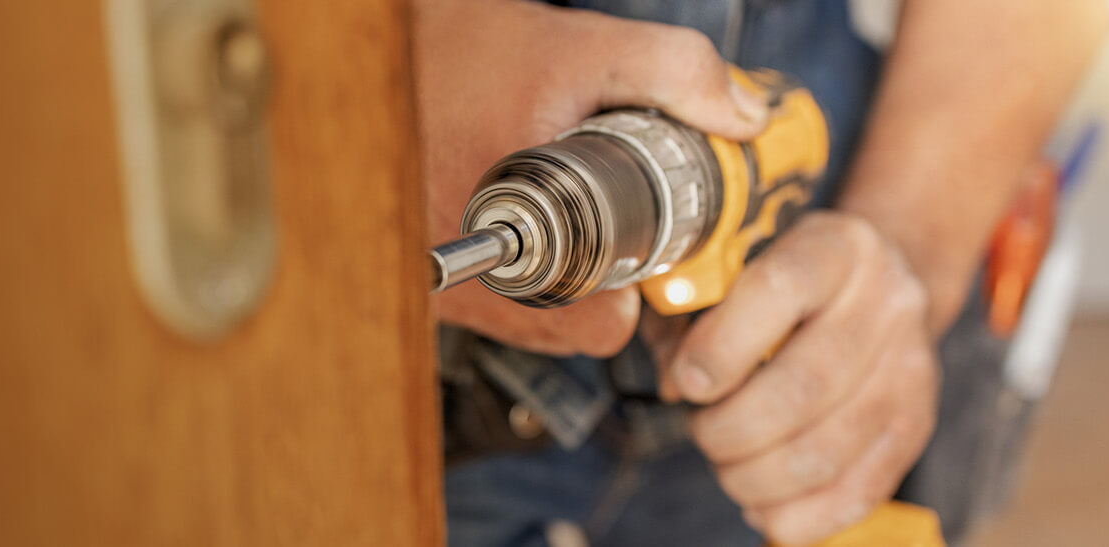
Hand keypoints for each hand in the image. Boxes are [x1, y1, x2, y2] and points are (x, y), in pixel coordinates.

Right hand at [415, 0, 772, 355]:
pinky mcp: (408, 278)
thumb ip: (671, 70)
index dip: (638, 289)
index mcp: (514, 224)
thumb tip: (744, 119)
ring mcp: (428, 279)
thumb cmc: (455, 48)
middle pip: (565, 330)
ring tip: (560, 214)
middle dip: (599, 283)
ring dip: (555, 281)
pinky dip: (510, 271)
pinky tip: (516, 217)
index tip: (647, 245)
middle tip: (605, 220)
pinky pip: (480, 305)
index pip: (599, 324)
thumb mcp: (576, 45)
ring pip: (523, 323)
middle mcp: (462, 269)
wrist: (364, 50)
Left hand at [663, 212, 938, 544]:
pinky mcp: (916, 423)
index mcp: (835, 247)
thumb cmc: (774, 285)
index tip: (688, 383)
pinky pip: (859, 489)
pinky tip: (761, 505)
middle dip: (730, 428)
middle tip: (701, 431)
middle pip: (805, 386)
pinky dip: (799, 514)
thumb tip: (677, 383)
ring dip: (755, 476)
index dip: (722, 346)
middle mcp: (888, 301)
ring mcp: (912, 366)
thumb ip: (684, 313)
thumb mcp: (723, 270)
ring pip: (826, 449)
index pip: (779, 289)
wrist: (871, 285)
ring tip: (726, 466)